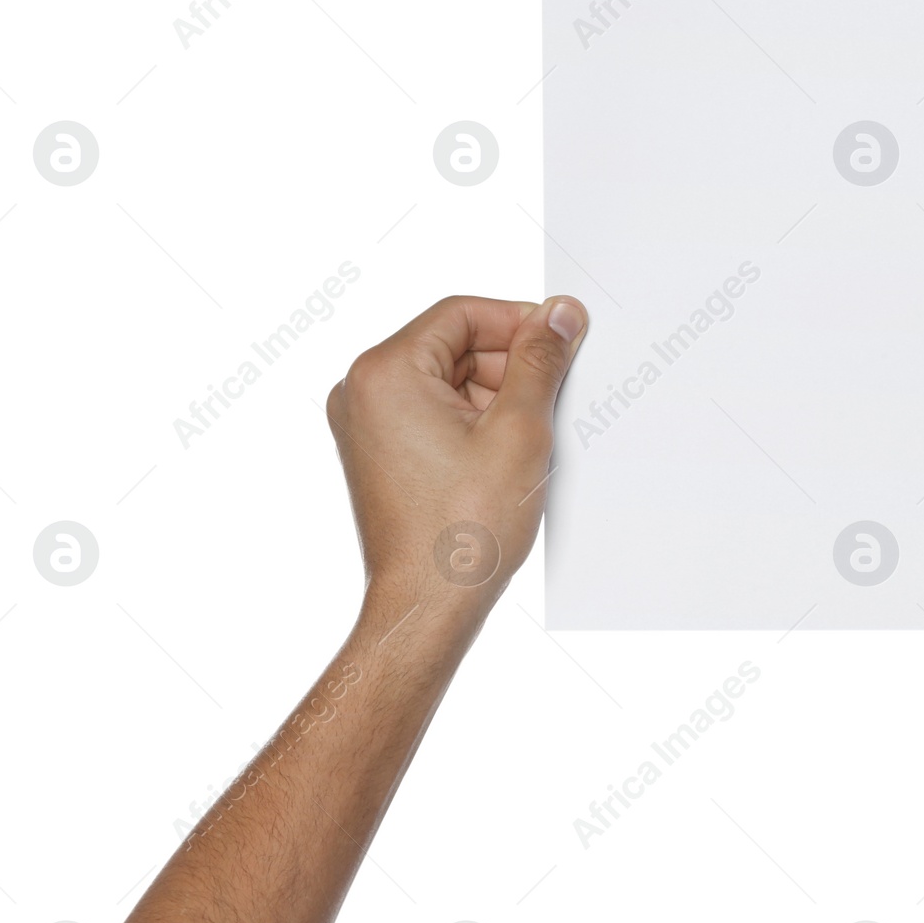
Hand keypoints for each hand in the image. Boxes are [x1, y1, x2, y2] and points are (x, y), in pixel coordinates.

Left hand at [325, 294, 586, 619]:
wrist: (427, 608)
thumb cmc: (461, 533)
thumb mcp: (519, 430)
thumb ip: (540, 360)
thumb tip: (559, 315)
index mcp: (384, 373)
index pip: (462, 314)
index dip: (519, 321)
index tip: (561, 337)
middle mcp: (362, 393)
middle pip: (453, 345)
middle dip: (508, 365)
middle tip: (553, 394)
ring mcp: (366, 427)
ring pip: (447, 381)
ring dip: (494, 398)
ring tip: (527, 441)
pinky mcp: (380, 455)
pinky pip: (434, 413)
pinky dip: (474, 423)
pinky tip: (507, 456)